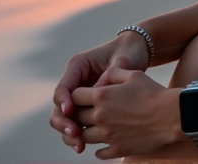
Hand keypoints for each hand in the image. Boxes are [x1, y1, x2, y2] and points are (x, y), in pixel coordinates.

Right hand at [49, 33, 150, 153]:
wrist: (138, 53)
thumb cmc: (130, 52)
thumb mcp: (122, 60)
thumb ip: (109, 76)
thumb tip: (98, 95)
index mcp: (78, 66)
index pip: (63, 87)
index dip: (64, 101)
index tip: (70, 111)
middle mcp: (75, 81)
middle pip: (59, 106)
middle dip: (64, 122)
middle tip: (75, 134)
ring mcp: (79, 95)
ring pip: (65, 118)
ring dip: (69, 133)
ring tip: (79, 146)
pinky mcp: (87, 106)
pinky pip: (77, 122)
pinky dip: (78, 134)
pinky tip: (84, 145)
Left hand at [72, 66, 181, 159]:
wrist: (172, 115)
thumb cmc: (154, 93)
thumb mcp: (133, 75)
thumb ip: (113, 72)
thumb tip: (102, 76)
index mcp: (101, 96)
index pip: (74, 96)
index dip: (79, 96)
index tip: (86, 98)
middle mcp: (100, 116)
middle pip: (76, 117)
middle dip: (81, 114)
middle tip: (92, 112)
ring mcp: (107, 135)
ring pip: (84, 137)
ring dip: (88, 132)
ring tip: (100, 127)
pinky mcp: (117, 148)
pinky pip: (98, 153)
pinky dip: (101, 148)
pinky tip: (109, 141)